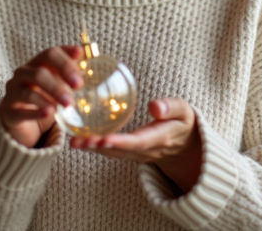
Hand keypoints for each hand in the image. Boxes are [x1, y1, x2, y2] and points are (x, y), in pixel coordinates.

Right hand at [0, 45, 83, 147]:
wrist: (21, 121)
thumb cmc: (43, 98)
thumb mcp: (58, 83)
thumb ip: (70, 74)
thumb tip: (91, 59)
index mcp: (36, 64)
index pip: (50, 53)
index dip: (66, 54)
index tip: (81, 56)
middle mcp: (22, 74)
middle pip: (40, 71)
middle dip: (60, 78)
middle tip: (78, 86)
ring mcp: (13, 92)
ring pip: (29, 91)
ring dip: (51, 96)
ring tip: (68, 104)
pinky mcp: (8, 111)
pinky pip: (21, 111)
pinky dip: (37, 112)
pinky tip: (50, 113)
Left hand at [70, 98, 202, 193]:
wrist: (188, 148)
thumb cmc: (185, 123)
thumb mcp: (185, 111)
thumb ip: (171, 107)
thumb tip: (154, 106)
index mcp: (161, 138)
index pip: (137, 142)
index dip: (119, 142)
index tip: (102, 139)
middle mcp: (147, 150)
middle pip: (120, 151)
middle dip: (98, 147)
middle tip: (78, 141)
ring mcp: (138, 154)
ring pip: (114, 154)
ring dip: (93, 149)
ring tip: (74, 141)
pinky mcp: (132, 153)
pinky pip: (113, 152)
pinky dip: (97, 148)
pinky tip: (81, 140)